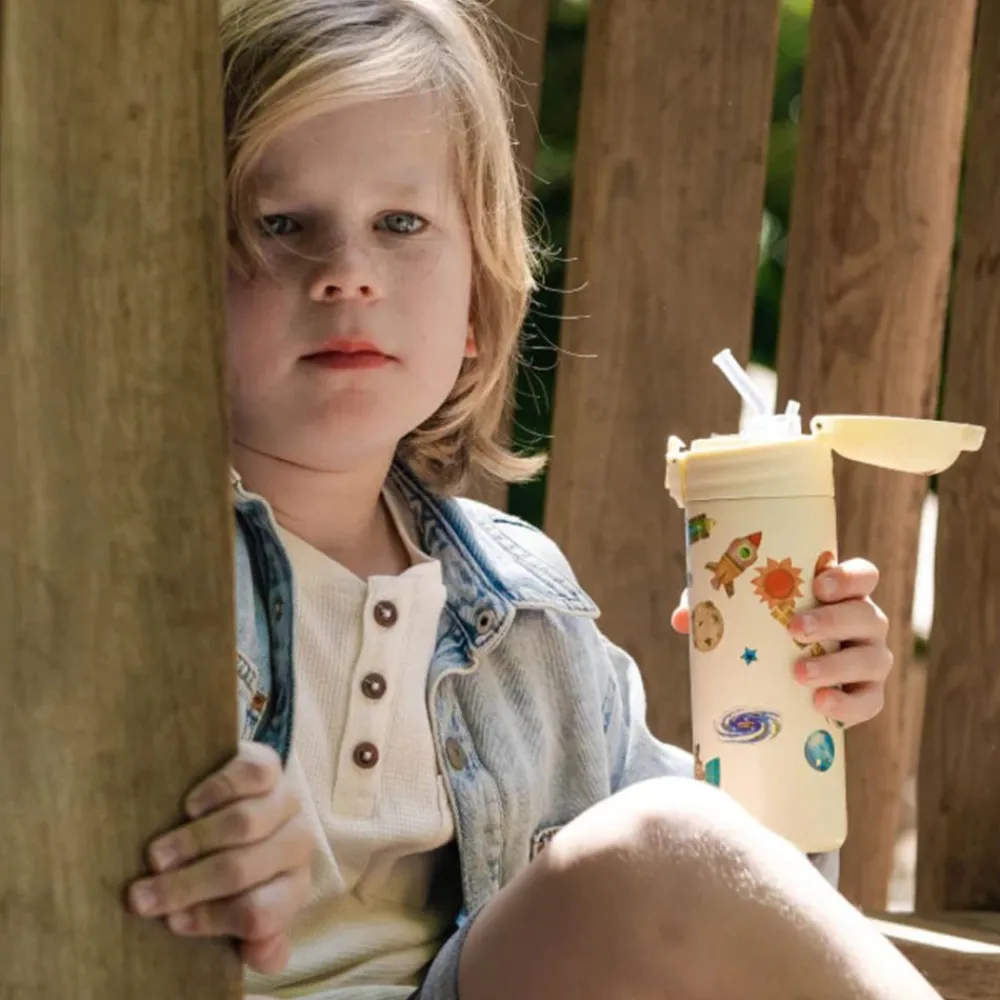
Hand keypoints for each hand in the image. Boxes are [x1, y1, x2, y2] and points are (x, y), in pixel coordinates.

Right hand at [128, 742, 313, 974]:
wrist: (242, 800)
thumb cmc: (233, 864)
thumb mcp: (238, 904)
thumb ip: (253, 934)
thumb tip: (265, 956)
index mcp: (292, 889)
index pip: (258, 914)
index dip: (211, 920)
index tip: (170, 922)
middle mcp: (297, 845)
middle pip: (242, 870)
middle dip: (187, 886)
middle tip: (141, 895)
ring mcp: (286, 801)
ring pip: (244, 824)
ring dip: (193, 842)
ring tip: (156, 855)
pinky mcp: (272, 765)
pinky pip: (252, 775)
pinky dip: (219, 791)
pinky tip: (191, 805)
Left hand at [672, 557, 892, 727]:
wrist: (780, 680)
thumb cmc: (763, 632)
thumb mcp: (742, 614)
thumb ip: (715, 608)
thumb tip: (681, 618)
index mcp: (841, 594)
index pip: (863, 575)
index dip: (848, 577)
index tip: (819, 583)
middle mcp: (864, 624)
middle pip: (868, 616)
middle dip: (835, 620)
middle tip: (795, 629)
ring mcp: (871, 660)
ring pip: (873, 659)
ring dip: (837, 664)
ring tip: (798, 672)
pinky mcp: (866, 696)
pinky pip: (870, 701)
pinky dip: (848, 704)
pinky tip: (820, 704)